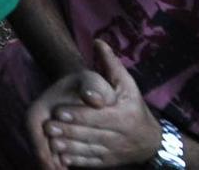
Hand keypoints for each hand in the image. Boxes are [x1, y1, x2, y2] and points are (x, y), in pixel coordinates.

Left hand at [34, 42, 159, 168]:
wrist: (151, 141)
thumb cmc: (134, 107)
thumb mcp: (127, 84)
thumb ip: (111, 64)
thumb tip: (98, 41)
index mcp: (124, 116)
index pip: (99, 117)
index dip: (78, 114)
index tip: (58, 111)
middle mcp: (120, 136)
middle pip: (91, 134)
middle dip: (68, 131)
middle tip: (47, 126)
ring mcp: (115, 151)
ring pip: (90, 150)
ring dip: (69, 147)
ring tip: (50, 141)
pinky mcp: (109, 162)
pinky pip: (92, 162)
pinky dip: (78, 161)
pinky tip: (62, 158)